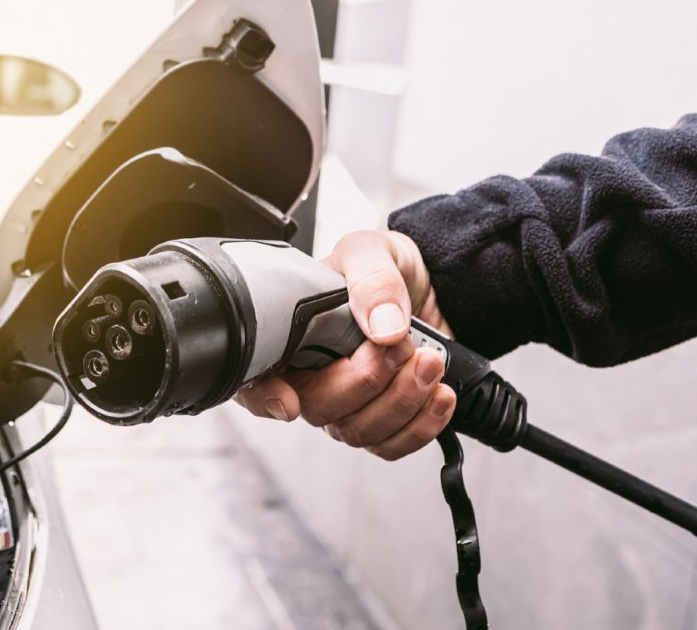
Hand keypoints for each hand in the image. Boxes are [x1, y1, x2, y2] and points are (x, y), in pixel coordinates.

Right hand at [234, 230, 456, 460]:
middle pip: (319, 409)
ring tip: (431, 361)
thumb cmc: (384, 266)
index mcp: (290, 335)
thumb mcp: (372, 251)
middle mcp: (312, 376)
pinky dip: (422, 425)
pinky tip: (440, 393)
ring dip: (402, 401)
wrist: (432, 283)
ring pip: (359, 432)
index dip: (264, 398)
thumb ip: (372, 280)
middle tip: (402, 346)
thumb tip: (383, 327)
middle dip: (366, 382)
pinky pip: (392, 445)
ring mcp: (348, 403)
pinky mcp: (384, 419)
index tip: (289, 401)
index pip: (256, 379)